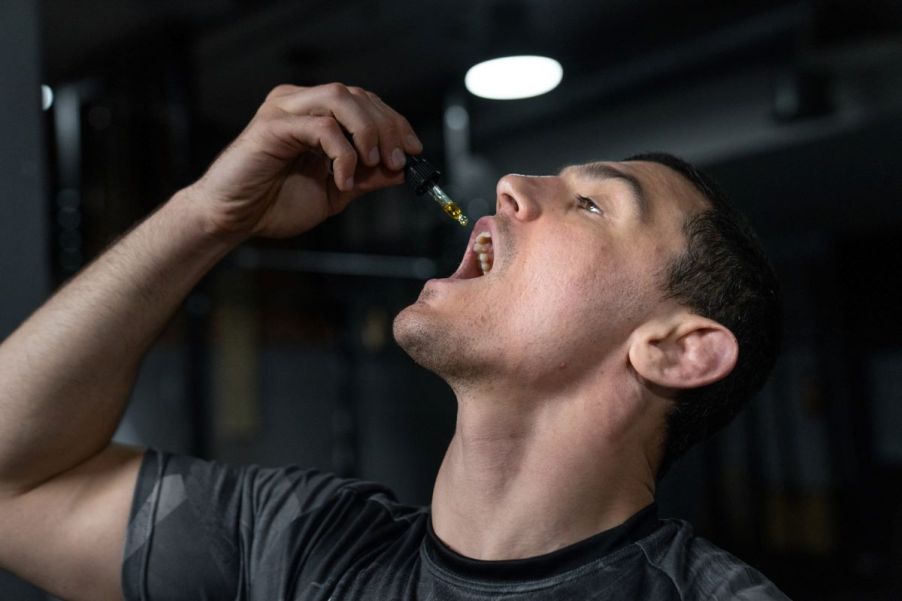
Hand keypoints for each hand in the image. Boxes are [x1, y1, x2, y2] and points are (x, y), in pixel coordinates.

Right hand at [188, 83, 422, 238]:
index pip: (365, 102)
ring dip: (367, 130)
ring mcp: (284, 110)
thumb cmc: (276, 204)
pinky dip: (342, 154)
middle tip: (398, 161)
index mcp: (314, 114)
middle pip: (358, 96)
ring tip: (374, 163)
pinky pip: (321, 127)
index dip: (394, 122)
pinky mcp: (271, 126)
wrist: (234, 220)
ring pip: (340, 98)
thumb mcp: (336, 191)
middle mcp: (299, 103)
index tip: (415, 150)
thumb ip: (367, 177)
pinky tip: (343, 180)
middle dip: (386, 127)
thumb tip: (402, 169)